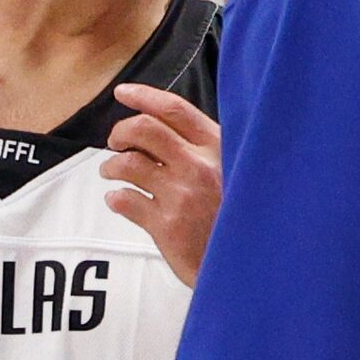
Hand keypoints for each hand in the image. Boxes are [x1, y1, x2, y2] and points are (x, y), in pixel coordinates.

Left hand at [102, 84, 221, 286]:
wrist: (247, 265)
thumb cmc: (238, 219)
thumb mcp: (236, 172)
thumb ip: (206, 151)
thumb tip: (162, 129)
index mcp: (218, 148)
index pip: (174, 109)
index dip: (143, 96)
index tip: (123, 93)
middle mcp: (199, 166)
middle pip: (143, 129)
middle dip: (120, 132)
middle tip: (115, 142)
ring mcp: (182, 196)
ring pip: (128, 164)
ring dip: (111, 166)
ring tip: (111, 173)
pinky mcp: (167, 226)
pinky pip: (126, 200)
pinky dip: (116, 198)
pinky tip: (118, 200)